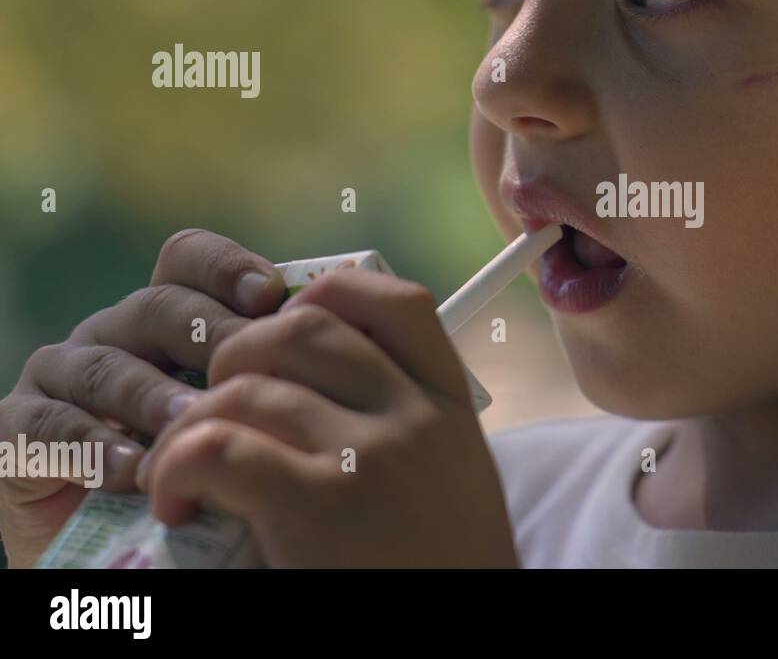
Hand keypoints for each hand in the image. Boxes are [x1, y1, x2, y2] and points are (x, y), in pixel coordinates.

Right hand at [0, 229, 283, 567]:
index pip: (189, 260)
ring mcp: (63, 378)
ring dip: (151, 394)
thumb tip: (350, 343)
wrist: (124, 545)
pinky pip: (46, 424)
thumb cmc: (209, 475)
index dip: (227, 266)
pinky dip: (89, 445)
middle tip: (246, 371)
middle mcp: (116, 334)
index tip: (269, 295)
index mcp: (171, 316)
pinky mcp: (16, 432)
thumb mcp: (248, 419)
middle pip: (157, 306)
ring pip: (104, 364)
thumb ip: (277, 376)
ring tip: (191, 422)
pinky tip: (132, 470)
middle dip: (204, 333)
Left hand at [137, 267, 518, 567]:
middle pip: (306, 325)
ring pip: (248, 386)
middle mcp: (414, 416)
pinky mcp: (318, 507)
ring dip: (191, 418)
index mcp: (449, 404)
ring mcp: (368, 457)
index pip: (397, 302)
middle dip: (241, 350)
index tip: (290, 328)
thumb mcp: (452, 473)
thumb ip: (406, 419)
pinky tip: (175, 499)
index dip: (330, 293)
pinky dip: (176, 465)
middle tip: (218, 404)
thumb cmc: (445, 568)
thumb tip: (312, 380)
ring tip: (182, 466)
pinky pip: (218, 447)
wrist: (461, 635)